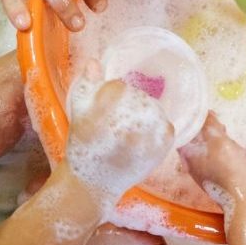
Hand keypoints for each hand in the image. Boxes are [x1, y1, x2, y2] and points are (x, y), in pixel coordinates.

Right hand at [65, 69, 173, 208]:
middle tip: (117, 127)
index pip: (121, 88)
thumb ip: (87, 84)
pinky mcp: (162, 145)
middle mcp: (137, 110)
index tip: (105, 115)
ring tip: (129, 134)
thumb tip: (95, 62)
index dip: (112, 100)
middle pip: (140, 99)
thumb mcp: (78, 111)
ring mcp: (153, 128)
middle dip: (129, 110)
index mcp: (115, 98)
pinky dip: (158, 132)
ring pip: (155, 112)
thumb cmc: (83, 145)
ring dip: (145, 119)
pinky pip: (166, 129)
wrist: (93, 182)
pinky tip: (143, 140)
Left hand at [178, 112, 245, 207]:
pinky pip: (212, 160)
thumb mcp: (220, 140)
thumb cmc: (231, 167)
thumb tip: (204, 112)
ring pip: (203, 150)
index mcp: (187, 154)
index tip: (201, 110)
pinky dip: (218, 150)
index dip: (191, 119)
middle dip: (202, 128)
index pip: (182, 131)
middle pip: (192, 141)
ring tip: (224, 130)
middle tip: (215, 118)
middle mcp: (190, 165)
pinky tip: (230, 148)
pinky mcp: (214, 180)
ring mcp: (202, 174)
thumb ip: (209, 125)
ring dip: (212, 139)